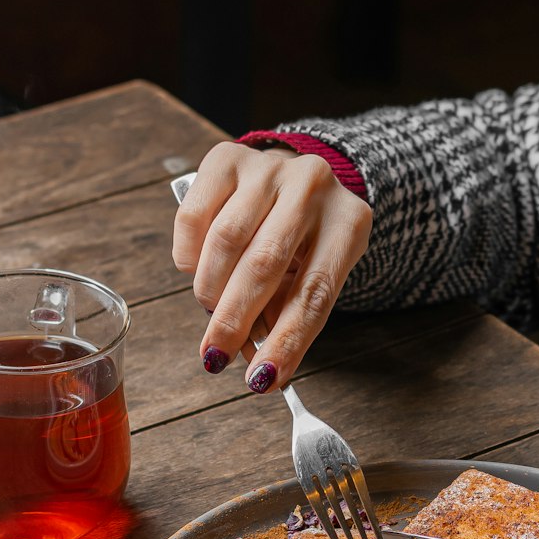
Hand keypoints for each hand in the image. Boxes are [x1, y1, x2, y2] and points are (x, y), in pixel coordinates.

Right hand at [172, 141, 371, 389]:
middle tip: (216, 358)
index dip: (286, 341)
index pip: (314, 294)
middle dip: (234, 320)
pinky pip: (193, 218)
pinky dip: (190, 257)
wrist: (301, 179)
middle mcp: (312, 186)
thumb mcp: (314, 277)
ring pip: (224, 242)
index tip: (261, 380)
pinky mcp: (226, 158)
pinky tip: (200, 270)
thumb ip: (289, 315)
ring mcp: (268, 167)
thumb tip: (259, 369)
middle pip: (265, 265)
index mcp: (348, 223)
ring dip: (210, 292)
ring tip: (211, 314)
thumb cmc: (308, 244)